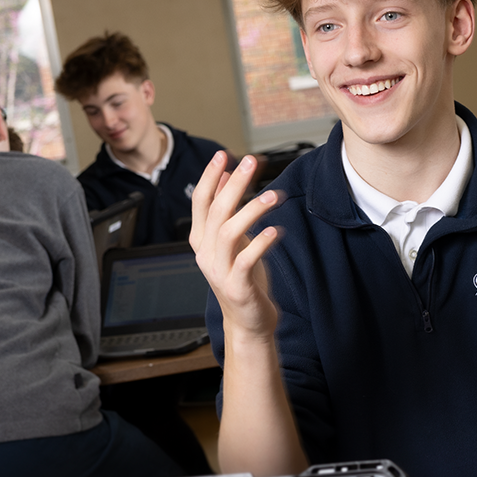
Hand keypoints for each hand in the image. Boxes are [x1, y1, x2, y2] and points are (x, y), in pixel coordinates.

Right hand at [191, 152, 285, 340]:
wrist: (248, 321)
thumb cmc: (242, 279)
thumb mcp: (232, 241)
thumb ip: (225, 210)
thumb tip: (224, 176)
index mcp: (202, 241)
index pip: (200, 202)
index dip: (210, 177)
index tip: (224, 155)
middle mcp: (206, 254)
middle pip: (216, 211)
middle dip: (234, 184)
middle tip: (251, 162)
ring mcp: (219, 271)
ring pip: (228, 232)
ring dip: (251, 210)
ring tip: (273, 196)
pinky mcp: (237, 286)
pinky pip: (247, 260)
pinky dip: (261, 242)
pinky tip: (276, 231)